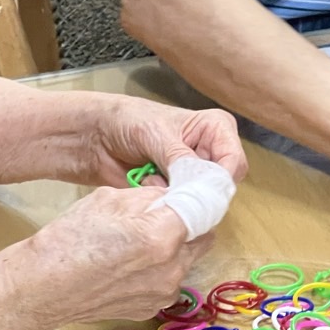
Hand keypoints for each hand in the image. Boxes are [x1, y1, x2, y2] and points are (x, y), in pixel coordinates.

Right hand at [7, 185, 212, 324]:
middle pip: (202, 235)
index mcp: (163, 235)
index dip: (199, 196)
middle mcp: (171, 268)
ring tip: (143, 239)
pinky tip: (132, 262)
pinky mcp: (152, 308)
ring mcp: (163, 292)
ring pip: (188, 259)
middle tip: (167, 212)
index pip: (204, 208)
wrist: (41, 288)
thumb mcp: (111, 198)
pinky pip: (170, 279)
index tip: (191, 190)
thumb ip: (151, 196)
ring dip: (177, 246)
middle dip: (191, 221)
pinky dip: (161, 267)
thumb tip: (172, 195)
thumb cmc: (70, 238)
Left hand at [85, 95, 247, 186]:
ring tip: (151, 180)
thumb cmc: (129, 121)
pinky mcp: (176, 193)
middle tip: (169, 186)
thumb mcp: (156, 134)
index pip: (233, 161)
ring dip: (175, 197)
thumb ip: (179, 157)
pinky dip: (163, 202)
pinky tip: (146, 187)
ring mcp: (194, 175)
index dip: (218, 179)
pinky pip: (180, 208)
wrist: (97, 136)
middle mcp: (211, 152)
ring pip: (201, 200)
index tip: (196, 190)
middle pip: (221, 185)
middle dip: (195, 190)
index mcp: (216, 129)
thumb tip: (200, 182)